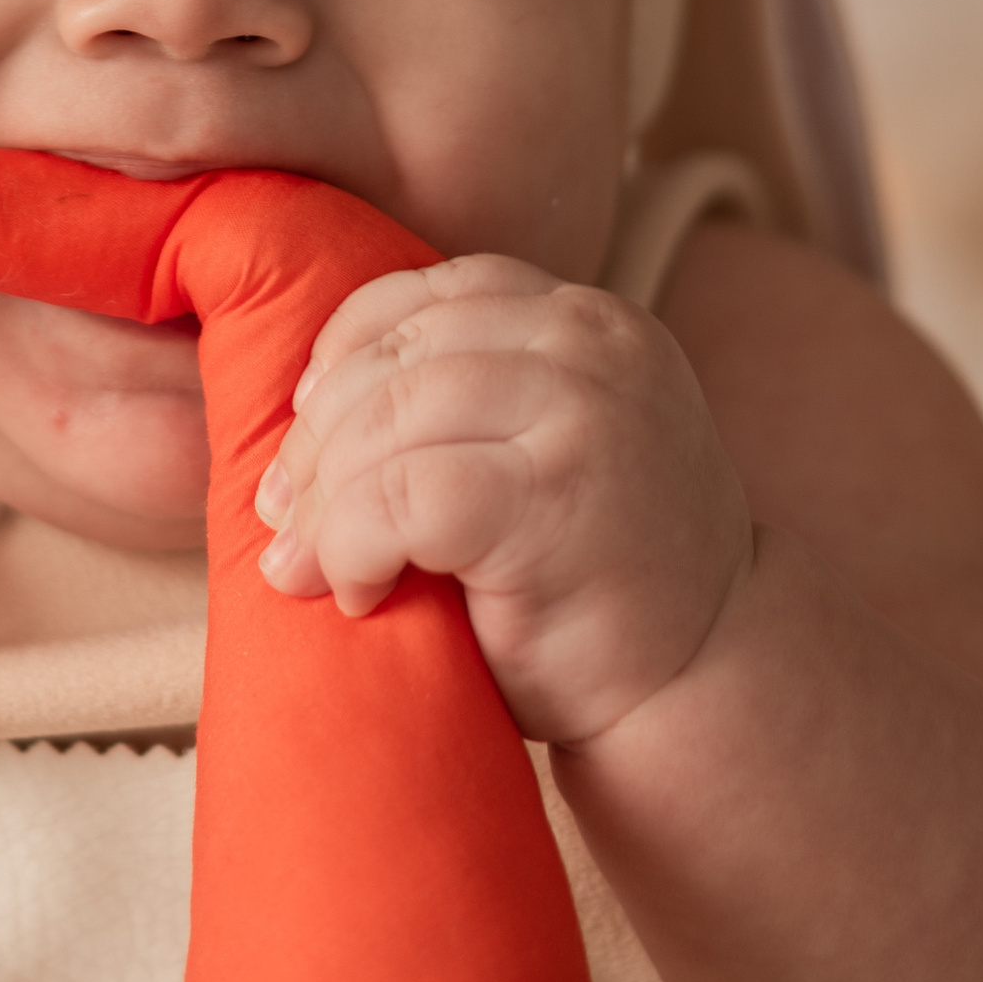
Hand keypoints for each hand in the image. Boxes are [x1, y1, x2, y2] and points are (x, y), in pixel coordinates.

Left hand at [253, 256, 753, 748]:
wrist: (701, 686)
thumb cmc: (592, 578)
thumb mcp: (539, 445)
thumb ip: (463, 394)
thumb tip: (298, 396)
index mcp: (587, 317)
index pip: (427, 295)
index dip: (343, 355)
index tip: (306, 428)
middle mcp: (593, 341)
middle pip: (395, 356)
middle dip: (315, 440)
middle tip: (280, 518)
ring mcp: (583, 411)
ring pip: (387, 420)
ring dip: (321, 501)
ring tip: (304, 566)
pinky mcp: (555, 494)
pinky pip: (401, 496)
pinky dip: (351, 545)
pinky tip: (359, 591)